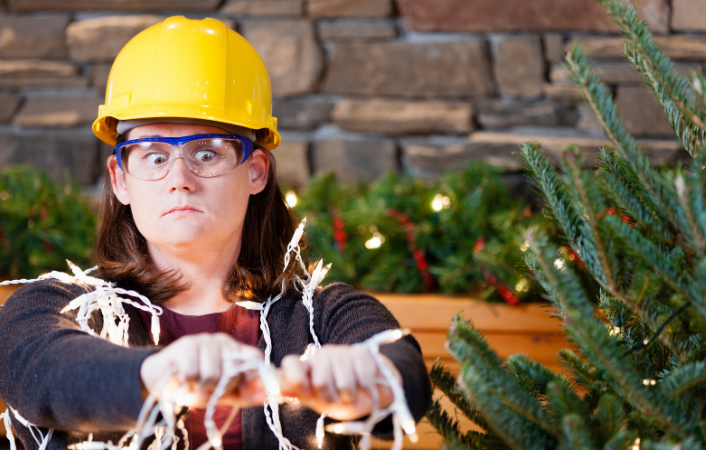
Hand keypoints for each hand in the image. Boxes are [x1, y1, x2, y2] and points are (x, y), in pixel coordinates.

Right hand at [140, 333, 266, 407]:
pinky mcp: (185, 344)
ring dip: (200, 387)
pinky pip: (192, 371)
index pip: (255, 358)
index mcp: (236, 350)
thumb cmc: (197, 386)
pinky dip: (186, 381)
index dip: (253, 377)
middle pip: (234, 370)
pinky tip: (183, 377)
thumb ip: (245, 395)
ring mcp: (205, 340)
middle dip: (220, 388)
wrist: (163, 380)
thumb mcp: (223, 394)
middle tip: (208, 388)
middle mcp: (223, 341)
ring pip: (212, 373)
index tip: (243, 391)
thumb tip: (266, 397)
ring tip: (194, 383)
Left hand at [280, 345, 402, 420]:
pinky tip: (364, 386)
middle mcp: (322, 355)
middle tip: (337, 398)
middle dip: (331, 398)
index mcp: (307, 366)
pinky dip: (365, 389)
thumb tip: (273, 390)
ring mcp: (342, 352)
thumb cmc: (341, 397)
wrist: (373, 392)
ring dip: (349, 395)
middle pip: (320, 381)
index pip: (290, 364)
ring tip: (351, 392)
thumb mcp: (318, 400)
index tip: (307, 394)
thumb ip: (299, 393)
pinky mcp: (363, 354)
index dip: (296, 380)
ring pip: (343, 383)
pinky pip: (362, 378)